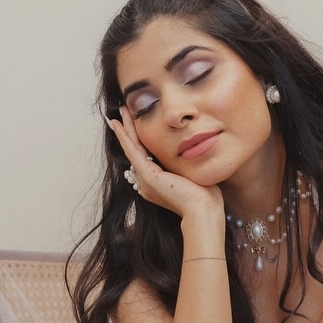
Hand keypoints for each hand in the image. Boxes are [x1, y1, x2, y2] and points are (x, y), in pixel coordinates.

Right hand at [106, 111, 223, 224]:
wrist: (202, 210)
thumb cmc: (205, 197)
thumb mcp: (194, 175)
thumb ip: (187, 164)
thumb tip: (193, 150)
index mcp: (157, 185)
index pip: (145, 157)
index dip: (140, 140)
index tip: (137, 125)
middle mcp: (147, 183)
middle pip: (136, 151)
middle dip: (129, 131)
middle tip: (123, 114)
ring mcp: (145, 179)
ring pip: (132, 148)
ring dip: (125, 129)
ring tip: (119, 112)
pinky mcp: (147, 175)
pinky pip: (132, 150)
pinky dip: (124, 136)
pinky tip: (118, 123)